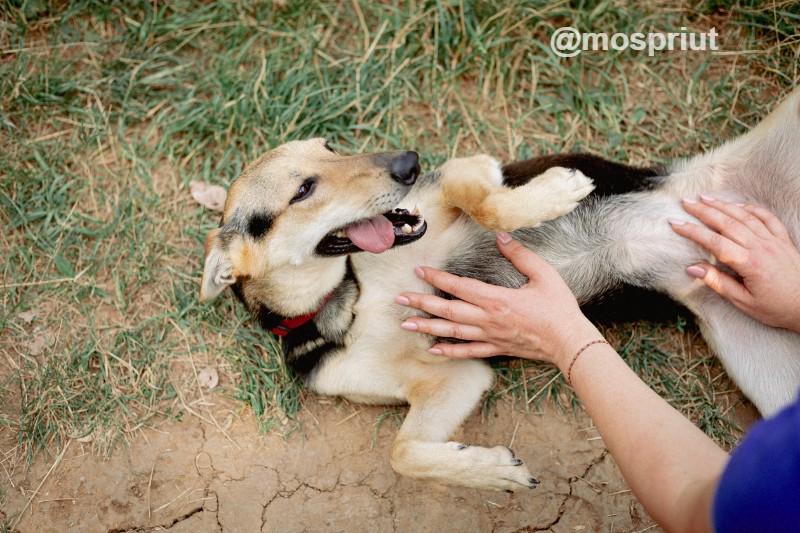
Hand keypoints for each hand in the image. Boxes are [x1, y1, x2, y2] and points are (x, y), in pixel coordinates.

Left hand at [395, 233, 601, 367]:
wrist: (569, 342)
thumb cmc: (558, 308)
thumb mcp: (543, 274)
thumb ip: (520, 255)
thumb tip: (500, 237)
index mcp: (496, 299)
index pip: (459, 286)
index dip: (437, 277)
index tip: (419, 270)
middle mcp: (488, 319)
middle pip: (447, 310)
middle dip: (421, 303)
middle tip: (399, 299)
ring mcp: (490, 336)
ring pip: (452, 332)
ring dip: (427, 327)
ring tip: (406, 324)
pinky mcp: (496, 348)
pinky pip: (468, 351)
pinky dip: (449, 351)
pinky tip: (433, 350)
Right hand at [670, 197, 799, 331]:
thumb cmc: (776, 308)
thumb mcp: (743, 302)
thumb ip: (718, 283)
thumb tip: (693, 268)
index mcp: (749, 263)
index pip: (715, 242)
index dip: (693, 231)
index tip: (675, 223)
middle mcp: (761, 247)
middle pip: (727, 223)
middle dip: (704, 211)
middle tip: (686, 202)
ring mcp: (774, 241)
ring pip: (745, 216)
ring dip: (723, 205)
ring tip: (705, 198)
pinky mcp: (783, 240)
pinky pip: (766, 217)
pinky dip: (750, 208)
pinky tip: (737, 204)